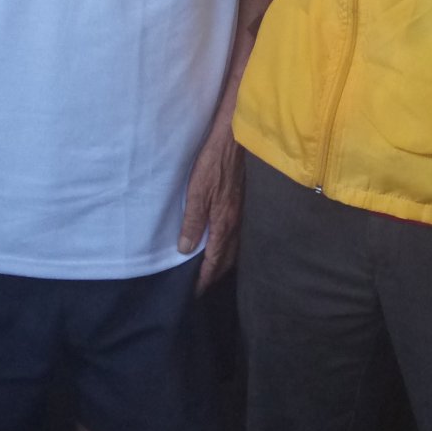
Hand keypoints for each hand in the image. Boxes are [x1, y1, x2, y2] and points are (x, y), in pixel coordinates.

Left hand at [178, 120, 243, 293]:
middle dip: (215, 275)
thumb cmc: (214, 162)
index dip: (204, 278)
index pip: (214, 261)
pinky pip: (239, 235)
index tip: (195, 292)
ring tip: (211, 269)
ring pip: (235, 248)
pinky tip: (224, 242)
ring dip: (224, 262)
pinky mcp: (245, 203)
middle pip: (228, 259)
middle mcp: (237, 223)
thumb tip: (185, 249)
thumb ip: (192, 221)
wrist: (236, 139)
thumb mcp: (197, 191)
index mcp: (224, 223)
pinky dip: (231, 246)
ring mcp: (244, 214)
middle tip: (202, 285)